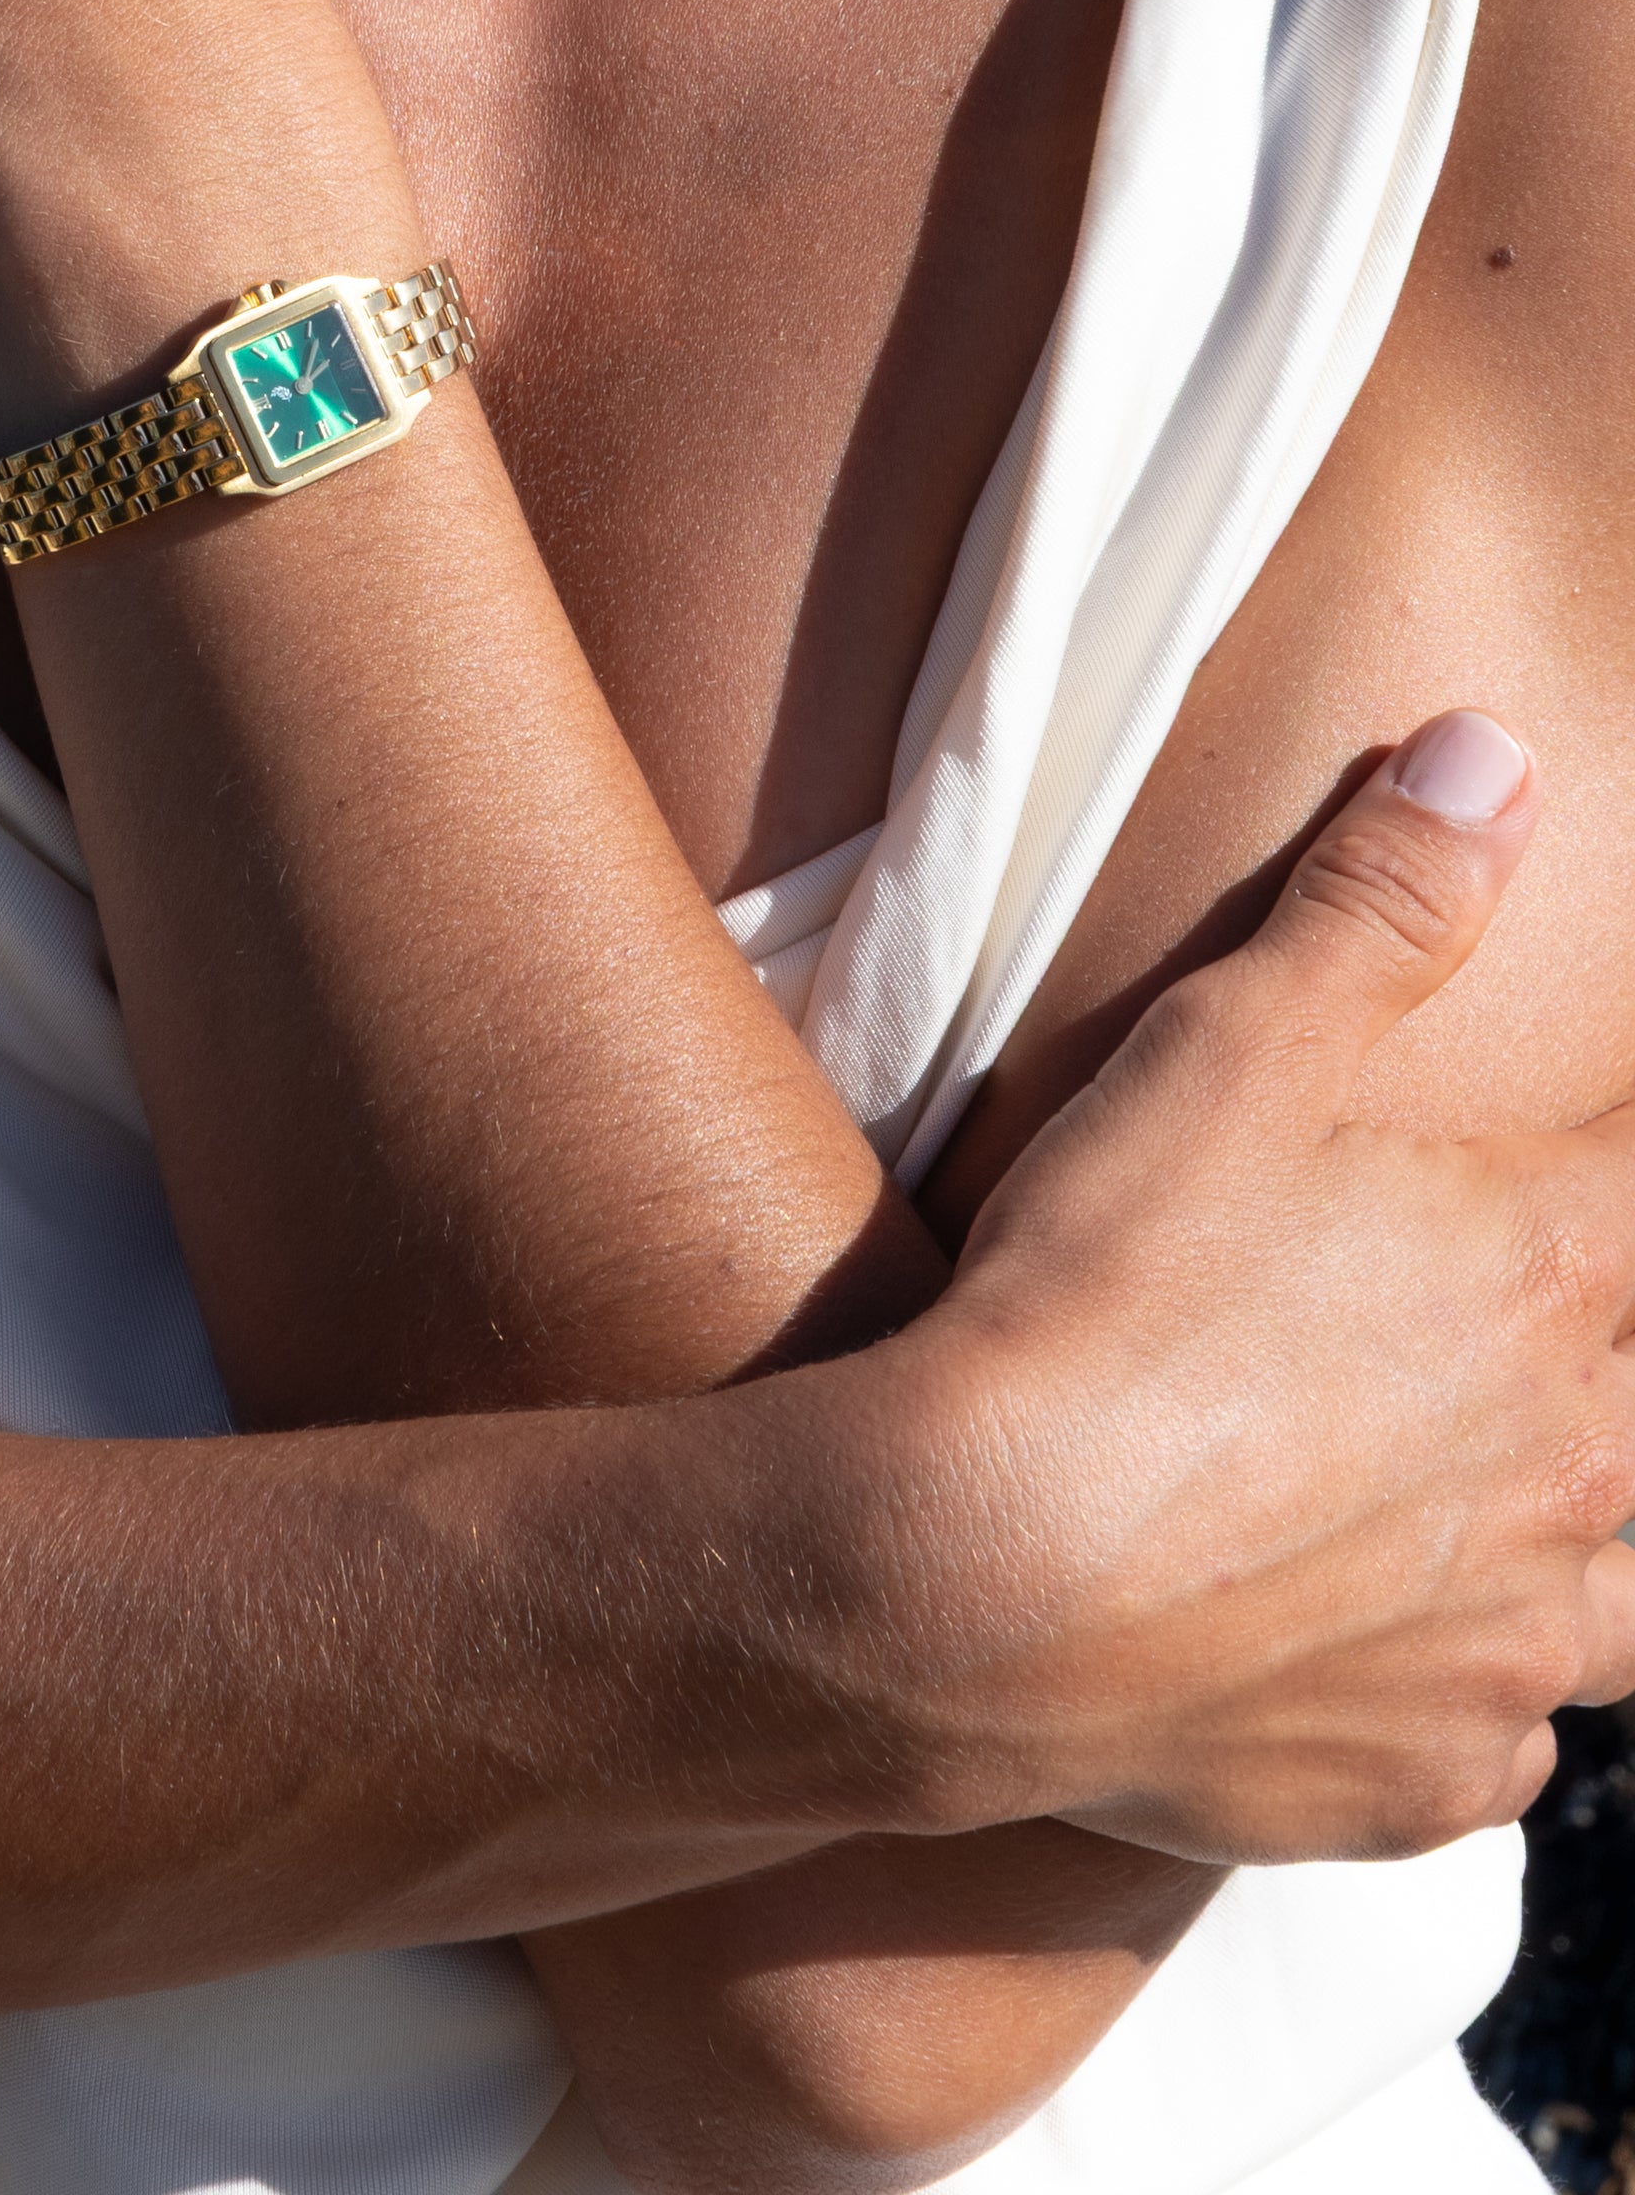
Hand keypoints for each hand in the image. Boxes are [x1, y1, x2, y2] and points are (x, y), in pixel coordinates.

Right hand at [876, 714, 1634, 1862]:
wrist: (966, 1574)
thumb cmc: (1101, 1291)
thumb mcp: (1230, 1045)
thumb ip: (1381, 901)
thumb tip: (1493, 759)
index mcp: (1549, 1275)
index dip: (1623, 1160)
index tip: (1592, 1159)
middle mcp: (1572, 1464)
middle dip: (1597, 1355)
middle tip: (1500, 1325)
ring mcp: (1507, 1639)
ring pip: (1628, 1606)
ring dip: (1585, 1549)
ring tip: (1516, 1511)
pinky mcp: (1426, 1774)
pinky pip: (1511, 1748)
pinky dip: (1477, 1700)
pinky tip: (1403, 1658)